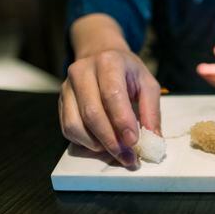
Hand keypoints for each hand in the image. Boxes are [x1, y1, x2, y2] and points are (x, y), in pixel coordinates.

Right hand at [58, 15, 160, 167]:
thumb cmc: (128, 72)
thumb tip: (153, 139)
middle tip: (128, 157)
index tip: (133, 141)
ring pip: (76, 124)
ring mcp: (67, 87)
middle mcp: (82, 71)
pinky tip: (102, 144)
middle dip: (111, 140)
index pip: (112, 95)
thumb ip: (151, 110)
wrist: (102, 56)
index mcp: (108, 62)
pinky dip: (86, 142)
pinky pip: (68, 128)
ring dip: (97, 145)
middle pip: (92, 113)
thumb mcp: (147, 84)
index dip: (122, 121)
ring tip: (117, 152)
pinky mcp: (60, 101)